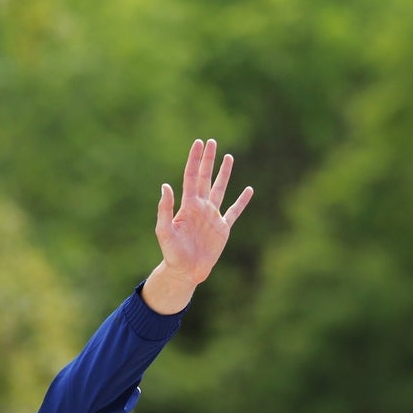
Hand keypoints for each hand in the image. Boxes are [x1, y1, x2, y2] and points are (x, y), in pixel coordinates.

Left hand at [142, 139, 252, 313]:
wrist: (185, 271)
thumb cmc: (172, 253)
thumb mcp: (164, 231)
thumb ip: (165, 209)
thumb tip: (165, 186)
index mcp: (187, 205)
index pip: (191, 176)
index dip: (194, 159)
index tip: (198, 143)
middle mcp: (200, 207)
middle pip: (205, 177)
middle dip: (208, 160)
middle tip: (211, 142)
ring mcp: (212, 216)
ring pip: (220, 189)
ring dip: (224, 173)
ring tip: (229, 157)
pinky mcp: (223, 229)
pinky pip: (234, 211)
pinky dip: (242, 201)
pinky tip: (249, 190)